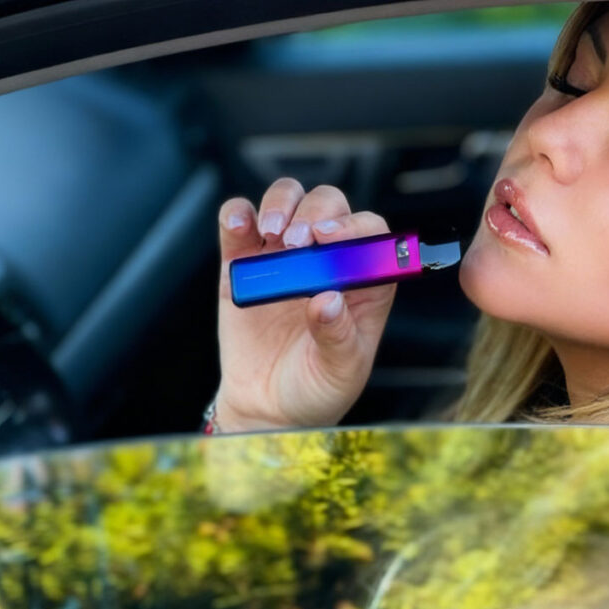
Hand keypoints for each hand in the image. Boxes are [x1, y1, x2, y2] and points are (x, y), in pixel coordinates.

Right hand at [215, 178, 395, 431]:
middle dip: (314, 213)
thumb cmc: (316, 388)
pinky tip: (240, 224)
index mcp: (364, 281)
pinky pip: (239, 224)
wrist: (267, 408)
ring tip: (273, 233)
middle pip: (328, 205)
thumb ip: (337, 337)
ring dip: (281, 204)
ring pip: (288, 199)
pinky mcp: (243, 263)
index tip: (332, 238)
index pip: (370, 233)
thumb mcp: (340, 372)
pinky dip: (237, 214)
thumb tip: (327, 300)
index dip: (355, 226)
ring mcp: (284, 256)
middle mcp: (327, 258)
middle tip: (298, 242)